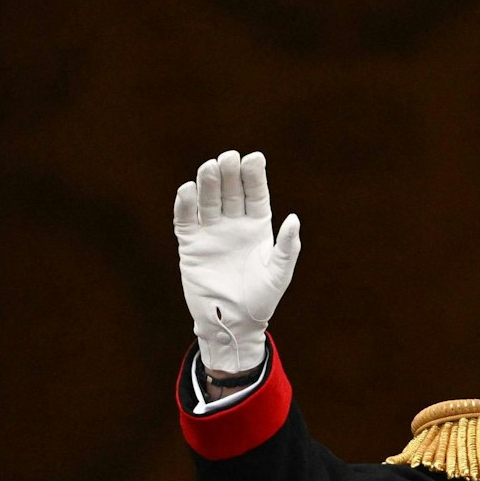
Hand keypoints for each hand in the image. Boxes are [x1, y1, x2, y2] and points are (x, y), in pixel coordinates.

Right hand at [173, 150, 301, 373]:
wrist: (233, 322)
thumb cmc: (262, 300)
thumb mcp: (279, 274)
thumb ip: (287, 247)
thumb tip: (294, 219)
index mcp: (257, 227)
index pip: (256, 195)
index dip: (254, 176)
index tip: (254, 157)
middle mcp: (234, 225)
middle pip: (231, 192)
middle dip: (230, 174)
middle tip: (229, 157)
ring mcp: (211, 232)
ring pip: (208, 200)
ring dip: (208, 183)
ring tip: (210, 167)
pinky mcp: (191, 244)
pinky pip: (186, 220)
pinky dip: (185, 204)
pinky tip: (188, 189)